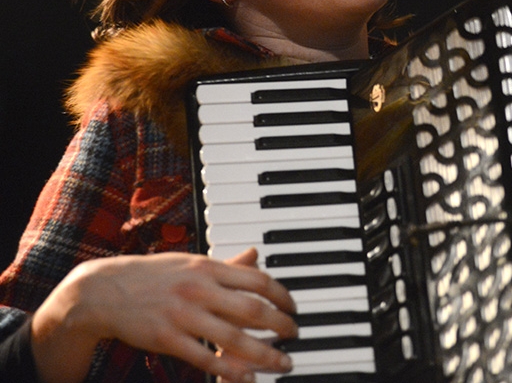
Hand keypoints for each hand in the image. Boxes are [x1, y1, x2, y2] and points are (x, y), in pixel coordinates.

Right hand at [30, 248, 297, 382]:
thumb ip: (226, 265)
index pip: (258, 280)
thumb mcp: (191, 262)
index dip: (283, 296)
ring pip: (234, 338)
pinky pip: (205, 358)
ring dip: (264, 353)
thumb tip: (257, 255)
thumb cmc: (153, 275)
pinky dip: (229, 370)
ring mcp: (183, 315)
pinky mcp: (167, 339)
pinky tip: (247, 377)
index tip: (293, 308)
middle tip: (295, 336)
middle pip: (253, 310)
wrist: (102, 290)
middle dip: (281, 326)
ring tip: (282, 362)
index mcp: (208, 267)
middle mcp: (199, 289)